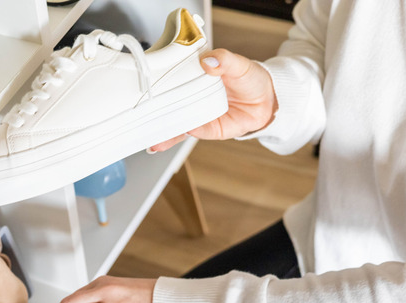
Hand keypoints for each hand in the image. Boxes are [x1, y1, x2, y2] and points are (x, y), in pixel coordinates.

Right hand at [149, 48, 277, 151]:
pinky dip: (179, 136)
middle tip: (137, 116)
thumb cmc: (251, 78)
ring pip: (173, 122)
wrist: (268, 100)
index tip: (143, 87)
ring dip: (160, 132)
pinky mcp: (205, 129)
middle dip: (150, 112)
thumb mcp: (239, 64)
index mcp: (194, 75)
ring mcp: (196, 113)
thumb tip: (209, 61)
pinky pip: (191, 132)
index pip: (170, 78)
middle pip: (166, 104)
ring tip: (150, 139)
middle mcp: (190, 95)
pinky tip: (167, 139)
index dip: (155, 83)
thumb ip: (224, 60)